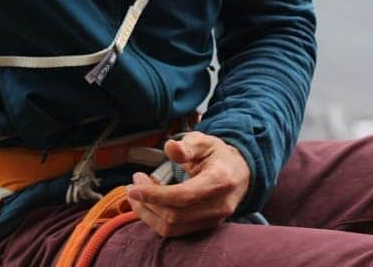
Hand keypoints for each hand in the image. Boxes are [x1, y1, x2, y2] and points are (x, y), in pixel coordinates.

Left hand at [126, 132, 251, 236]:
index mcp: (219, 180)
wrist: (239, 173)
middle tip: (133, 184)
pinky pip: (176, 231)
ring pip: (173, 228)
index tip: (134, 187)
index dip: (156, 195)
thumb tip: (170, 148)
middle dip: (148, 203)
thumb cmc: (218, 154)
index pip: (184, 196)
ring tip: (136, 194)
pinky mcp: (205, 227)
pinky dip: (156, 219)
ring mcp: (213, 221)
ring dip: (148, 214)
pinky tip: (147, 204)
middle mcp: (218, 206)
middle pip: (176, 215)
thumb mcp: (204, 141)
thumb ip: (187, 145)